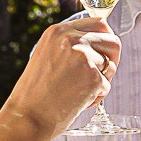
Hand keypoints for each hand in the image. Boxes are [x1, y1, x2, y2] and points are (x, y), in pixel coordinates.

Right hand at [9, 12, 120, 128]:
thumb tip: (98, 43)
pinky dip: (96, 97)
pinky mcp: (92, 77)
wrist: (28, 117)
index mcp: (58, 31)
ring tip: (78, 91)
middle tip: (101, 74)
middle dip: (112, 58)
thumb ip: (68, 45)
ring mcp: (83, 57)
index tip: (103, 52)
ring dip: (101, 80)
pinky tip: (77, 102)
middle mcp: (71, 39)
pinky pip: (106, 85)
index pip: (99, 23)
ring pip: (111, 65)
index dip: (105, 39)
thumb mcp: (46, 55)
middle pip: (112, 41)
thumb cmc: (35, 92)